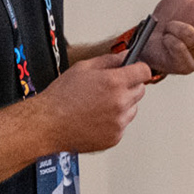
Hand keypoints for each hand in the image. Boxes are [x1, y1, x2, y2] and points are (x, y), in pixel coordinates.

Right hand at [35, 54, 152, 152]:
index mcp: (114, 82)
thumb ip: (109, 60)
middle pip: (140, 90)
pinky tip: (96, 118)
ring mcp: (119, 122)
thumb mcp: (83, 68)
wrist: (49, 124)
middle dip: (129, 86)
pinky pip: (122, 125)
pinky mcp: (115, 137)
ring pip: (133, 109)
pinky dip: (114, 121)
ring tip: (99, 105)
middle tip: (109, 88)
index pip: (144, 72)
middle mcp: (120, 102)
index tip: (135, 71)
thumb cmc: (61, 97)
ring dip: (123, 105)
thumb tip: (125, 56)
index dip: (138, 69)